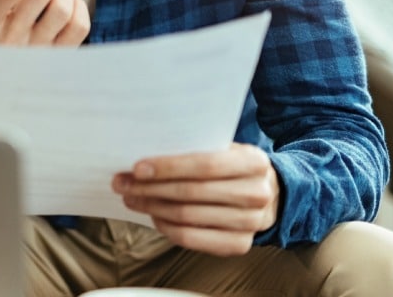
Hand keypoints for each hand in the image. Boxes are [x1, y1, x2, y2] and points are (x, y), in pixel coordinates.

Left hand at [111, 143, 279, 255]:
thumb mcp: (225, 148)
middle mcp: (257, 194)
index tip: (137, 168)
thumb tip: (145, 152)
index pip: (205, 166)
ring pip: (187, 217)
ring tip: (131, 197)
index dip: (168, 167)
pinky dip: (165, 227)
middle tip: (122, 183)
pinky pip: (191, 238)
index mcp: (254, 162)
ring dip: (152, 207)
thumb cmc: (233, 166)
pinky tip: (152, 215)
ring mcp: (251, 223)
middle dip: (150, 188)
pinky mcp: (239, 245)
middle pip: (191, 193)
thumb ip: (196, 148)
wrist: (270, 194)